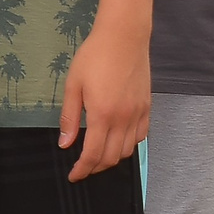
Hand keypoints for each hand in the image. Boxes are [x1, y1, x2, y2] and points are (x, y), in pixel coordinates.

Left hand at [59, 19, 151, 179]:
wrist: (124, 37)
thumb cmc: (94, 57)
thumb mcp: (73, 85)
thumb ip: (70, 117)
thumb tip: (65, 143)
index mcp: (103, 115)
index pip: (94, 154)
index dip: (82, 169)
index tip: (74, 176)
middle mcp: (124, 119)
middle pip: (113, 157)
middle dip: (96, 167)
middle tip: (83, 168)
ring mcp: (138, 114)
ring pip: (128, 150)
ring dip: (113, 158)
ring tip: (98, 156)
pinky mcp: (147, 107)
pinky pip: (141, 136)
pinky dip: (129, 145)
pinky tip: (118, 141)